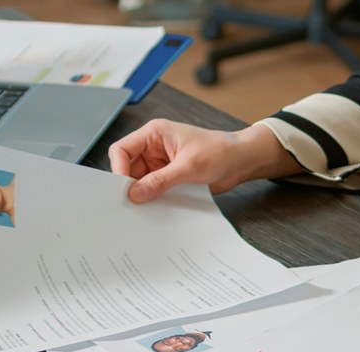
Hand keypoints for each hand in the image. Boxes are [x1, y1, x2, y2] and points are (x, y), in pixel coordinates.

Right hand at [108, 120, 299, 202]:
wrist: (241, 161)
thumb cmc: (220, 152)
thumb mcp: (188, 167)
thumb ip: (160, 181)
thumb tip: (135, 194)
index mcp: (154, 134)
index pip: (122, 150)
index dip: (118, 169)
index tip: (124, 189)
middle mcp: (153, 148)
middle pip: (127, 168)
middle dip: (129, 185)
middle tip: (131, 204)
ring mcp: (160, 164)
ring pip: (139, 181)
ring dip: (142, 194)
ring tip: (144, 208)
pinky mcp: (169, 177)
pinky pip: (153, 189)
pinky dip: (153, 199)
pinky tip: (156, 209)